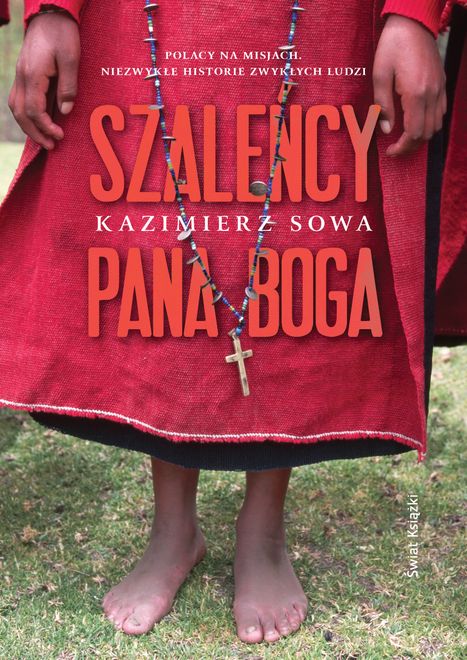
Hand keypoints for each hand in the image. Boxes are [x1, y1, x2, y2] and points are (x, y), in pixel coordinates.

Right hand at [8, 12, 79, 149]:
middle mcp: (22, 76)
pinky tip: (38, 122)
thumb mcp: (71, 59)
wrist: (50, 14)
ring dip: (28, 126)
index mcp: (33, 75)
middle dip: (35, 133)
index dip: (46, 127)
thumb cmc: (63, 34)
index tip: (60, 136)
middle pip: (21, 113)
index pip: (34, 110)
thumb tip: (66, 111)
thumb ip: (68, 86)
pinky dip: (26, 115)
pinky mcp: (24, 73)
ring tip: (44, 139)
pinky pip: (19, 99)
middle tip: (51, 146)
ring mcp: (20, 75)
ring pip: (16, 107)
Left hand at [373, 14, 446, 156]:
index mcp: (415, 93)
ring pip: (436, 125)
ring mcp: (439, 88)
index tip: (390, 151)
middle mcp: (432, 93)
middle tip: (395, 149)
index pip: (414, 132)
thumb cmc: (393, 46)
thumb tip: (386, 130)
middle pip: (427, 133)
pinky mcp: (441, 83)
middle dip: (411, 146)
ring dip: (421, 136)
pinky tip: (416, 122)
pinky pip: (440, 111)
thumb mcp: (380, 75)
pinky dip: (430, 123)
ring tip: (404, 138)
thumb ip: (383, 106)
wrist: (413, 22)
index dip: (402, 147)